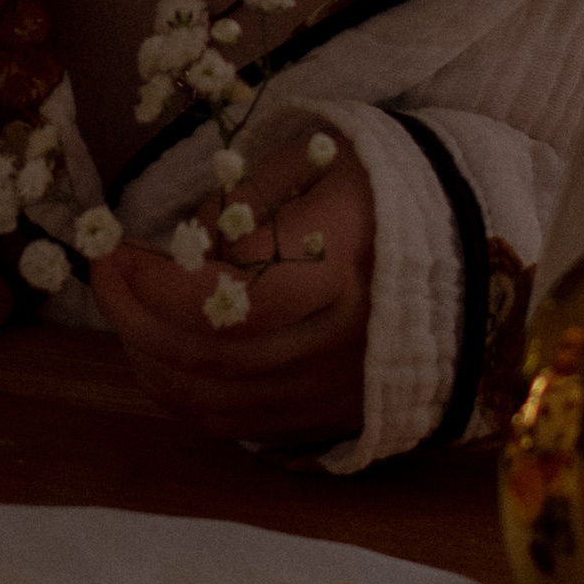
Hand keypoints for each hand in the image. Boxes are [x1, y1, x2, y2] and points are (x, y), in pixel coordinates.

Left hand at [89, 130, 374, 444]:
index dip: (162, 284)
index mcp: (347, 269)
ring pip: (219, 404)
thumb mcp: (324, 157)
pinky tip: (160, 354)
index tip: (118, 248)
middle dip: (136, 318)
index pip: (235, 299)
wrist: (480, 252)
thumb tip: (181, 243)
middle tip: (104, 273)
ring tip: (123, 311)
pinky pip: (241, 426)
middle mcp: (345, 345)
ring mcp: (341, 393)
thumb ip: (248, 196)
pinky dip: (185, 395)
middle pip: (214, 359)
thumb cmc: (391, 190)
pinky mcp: (336, 419)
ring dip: (150, 360)